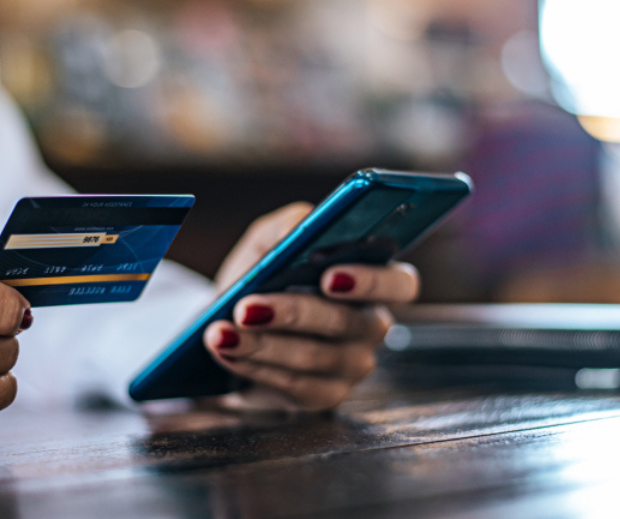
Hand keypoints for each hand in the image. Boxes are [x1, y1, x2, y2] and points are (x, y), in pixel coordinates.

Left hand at [204, 203, 417, 410]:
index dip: (371, 281)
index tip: (327, 276)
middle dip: (293, 313)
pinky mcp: (325, 395)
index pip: (401, 283)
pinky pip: (296, 385)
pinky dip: (256, 367)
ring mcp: (352, 365)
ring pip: (315, 357)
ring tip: (219, 332)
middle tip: (247, 307)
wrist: (229, 319)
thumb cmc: (261, 274)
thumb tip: (299, 230)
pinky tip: (227, 352)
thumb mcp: (270, 239)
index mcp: (373, 280)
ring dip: (262, 344)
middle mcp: (371, 325)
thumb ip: (289, 225)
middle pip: (349, 323)